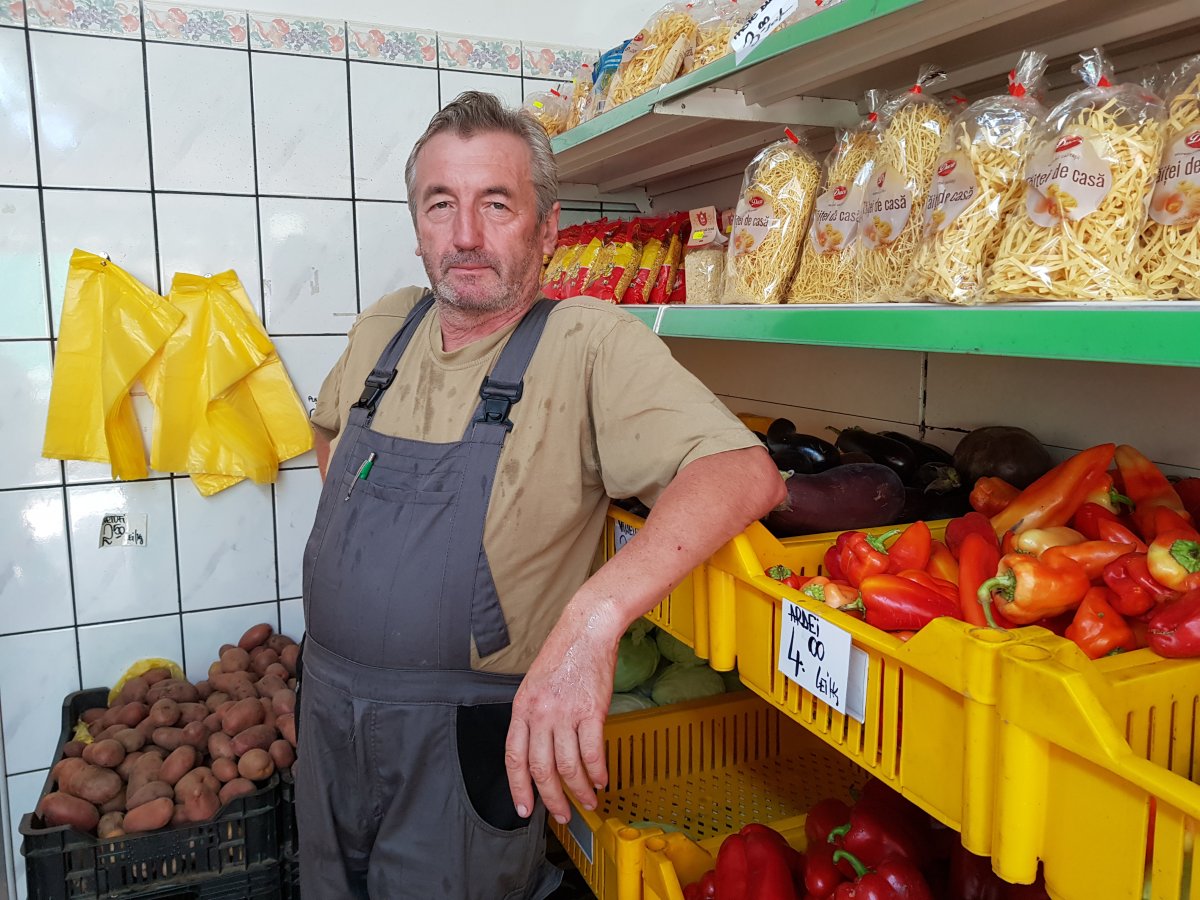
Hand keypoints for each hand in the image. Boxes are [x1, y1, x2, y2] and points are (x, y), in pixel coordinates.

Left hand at [505, 610, 615, 824]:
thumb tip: (539, 748)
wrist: (586, 629)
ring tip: (587, 800)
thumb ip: (533, 716)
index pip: (514, 758)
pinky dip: (598, 771)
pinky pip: (592, 752)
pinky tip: (602, 779)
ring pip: (568, 766)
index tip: (524, 809)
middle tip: (561, 814)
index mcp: (522, 708)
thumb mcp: (534, 684)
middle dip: (551, 799)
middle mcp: (541, 714)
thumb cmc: (563, 653)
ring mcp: (566, 713)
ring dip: (579, 790)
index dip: (518, 788)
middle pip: (541, 769)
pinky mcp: (591, 711)